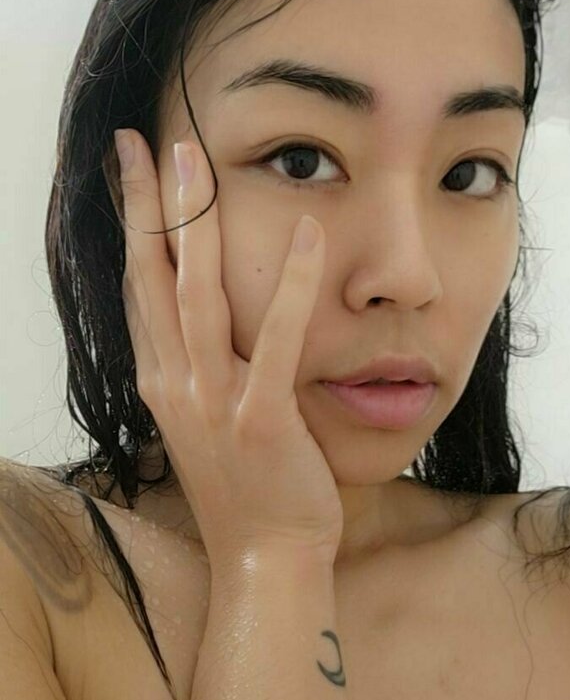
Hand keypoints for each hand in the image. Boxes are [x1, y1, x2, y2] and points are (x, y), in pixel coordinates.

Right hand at [114, 129, 343, 567]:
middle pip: (151, 277)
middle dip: (148, 204)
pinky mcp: (260, 419)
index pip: (139, 283)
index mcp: (162, 378)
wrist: (266, 559)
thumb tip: (201, 312)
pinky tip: (308, 232)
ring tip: (196, 162)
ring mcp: (212, 402)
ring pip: (194, 297)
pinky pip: (274, 340)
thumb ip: (198, 363)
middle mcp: (174, 383)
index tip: (131, 166)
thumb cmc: (244, 486)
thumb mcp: (204, 417)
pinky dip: (290, 283)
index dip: (133, 221)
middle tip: (148, 140)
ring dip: (194, 226)